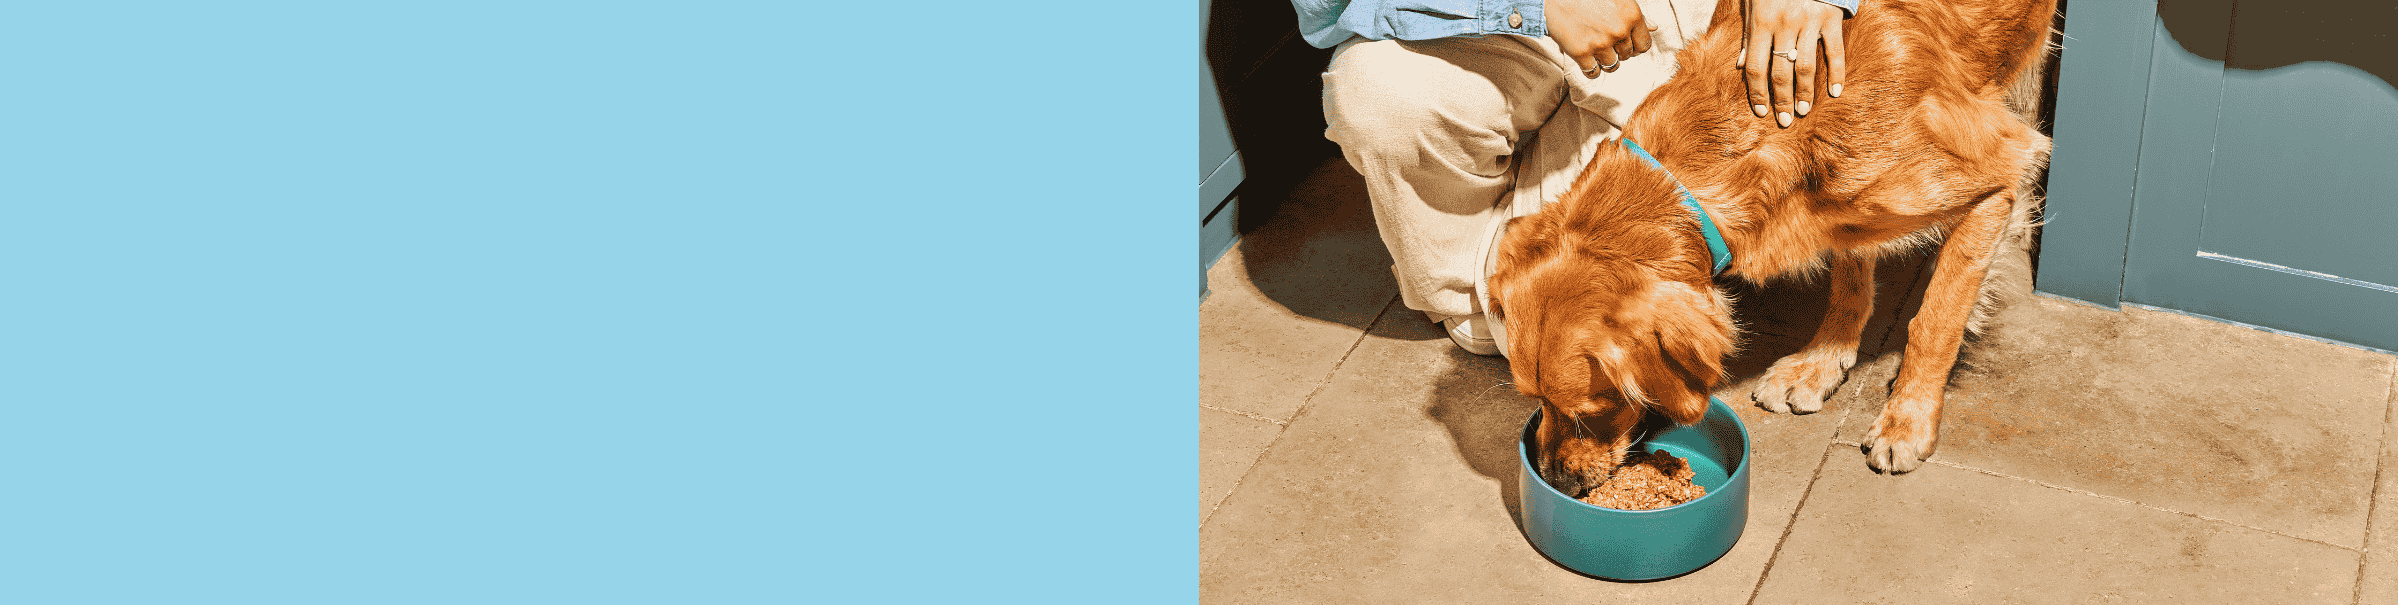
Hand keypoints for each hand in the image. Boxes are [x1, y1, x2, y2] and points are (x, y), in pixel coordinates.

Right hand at [1547, 0, 1657, 77]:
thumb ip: (1635, 14)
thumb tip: (1653, 28)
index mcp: (1631, 15)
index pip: (1644, 45)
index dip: (1635, 46)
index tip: (1626, 44)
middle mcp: (1619, 30)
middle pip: (1627, 56)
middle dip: (1618, 51)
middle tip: (1605, 40)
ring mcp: (1600, 43)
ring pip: (1612, 66)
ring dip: (1606, 61)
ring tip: (1596, 49)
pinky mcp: (1581, 53)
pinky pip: (1594, 72)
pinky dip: (1592, 69)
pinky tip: (1586, 58)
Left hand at [1738, 0, 1847, 126]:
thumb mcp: (1752, 5)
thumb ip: (1747, 35)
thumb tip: (1739, 65)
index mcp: (1761, 24)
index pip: (1755, 67)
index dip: (1757, 92)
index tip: (1761, 111)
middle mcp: (1784, 25)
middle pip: (1780, 72)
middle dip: (1781, 100)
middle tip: (1784, 121)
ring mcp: (1809, 22)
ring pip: (1806, 66)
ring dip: (1804, 92)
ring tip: (1803, 111)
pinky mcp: (1831, 18)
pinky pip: (1834, 51)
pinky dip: (1836, 73)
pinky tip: (1835, 92)